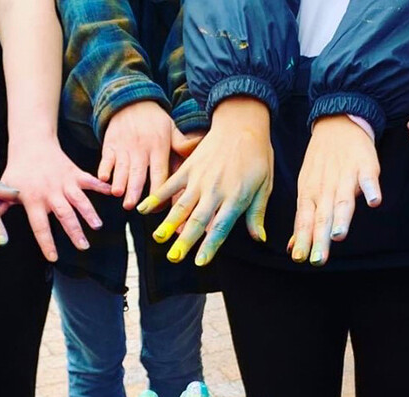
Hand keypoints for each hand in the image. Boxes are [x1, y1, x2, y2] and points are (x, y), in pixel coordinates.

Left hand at [0, 139, 108, 261]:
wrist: (32, 143)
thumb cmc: (18, 170)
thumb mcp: (6, 187)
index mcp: (33, 200)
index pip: (39, 225)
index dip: (46, 242)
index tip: (53, 258)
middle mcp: (51, 193)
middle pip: (64, 215)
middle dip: (74, 231)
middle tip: (83, 247)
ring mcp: (65, 183)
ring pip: (79, 200)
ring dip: (89, 213)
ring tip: (97, 226)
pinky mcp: (75, 174)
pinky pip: (89, 181)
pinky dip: (101, 186)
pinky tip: (112, 193)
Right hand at [100, 101, 174, 210]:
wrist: (131, 101)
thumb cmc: (155, 122)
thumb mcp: (172, 129)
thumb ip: (182, 145)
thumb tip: (199, 153)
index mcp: (159, 148)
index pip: (159, 173)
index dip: (158, 191)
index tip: (157, 207)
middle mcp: (141, 149)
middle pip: (138, 173)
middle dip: (134, 189)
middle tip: (131, 206)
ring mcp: (124, 147)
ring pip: (121, 167)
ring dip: (118, 181)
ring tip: (116, 193)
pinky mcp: (110, 144)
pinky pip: (106, 158)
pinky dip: (104, 168)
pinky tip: (102, 178)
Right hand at [138, 98, 272, 266]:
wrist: (242, 122)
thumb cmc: (257, 157)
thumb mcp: (265, 185)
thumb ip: (257, 213)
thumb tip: (260, 239)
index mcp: (236, 197)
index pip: (221, 227)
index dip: (210, 245)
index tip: (200, 262)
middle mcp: (216, 190)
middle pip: (198, 220)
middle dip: (185, 240)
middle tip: (174, 257)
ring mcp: (200, 178)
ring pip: (182, 205)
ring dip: (169, 223)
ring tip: (158, 238)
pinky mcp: (189, 167)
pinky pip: (170, 184)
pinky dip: (156, 196)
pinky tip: (143, 209)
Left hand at [291, 116, 380, 265]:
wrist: (337, 124)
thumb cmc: (321, 164)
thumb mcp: (306, 189)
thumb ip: (303, 220)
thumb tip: (293, 249)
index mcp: (310, 194)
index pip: (304, 220)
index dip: (303, 239)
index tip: (300, 258)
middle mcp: (325, 188)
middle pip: (323, 216)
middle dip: (319, 238)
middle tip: (317, 259)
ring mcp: (346, 176)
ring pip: (343, 200)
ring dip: (341, 217)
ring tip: (339, 235)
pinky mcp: (365, 165)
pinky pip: (368, 179)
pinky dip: (371, 189)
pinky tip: (374, 201)